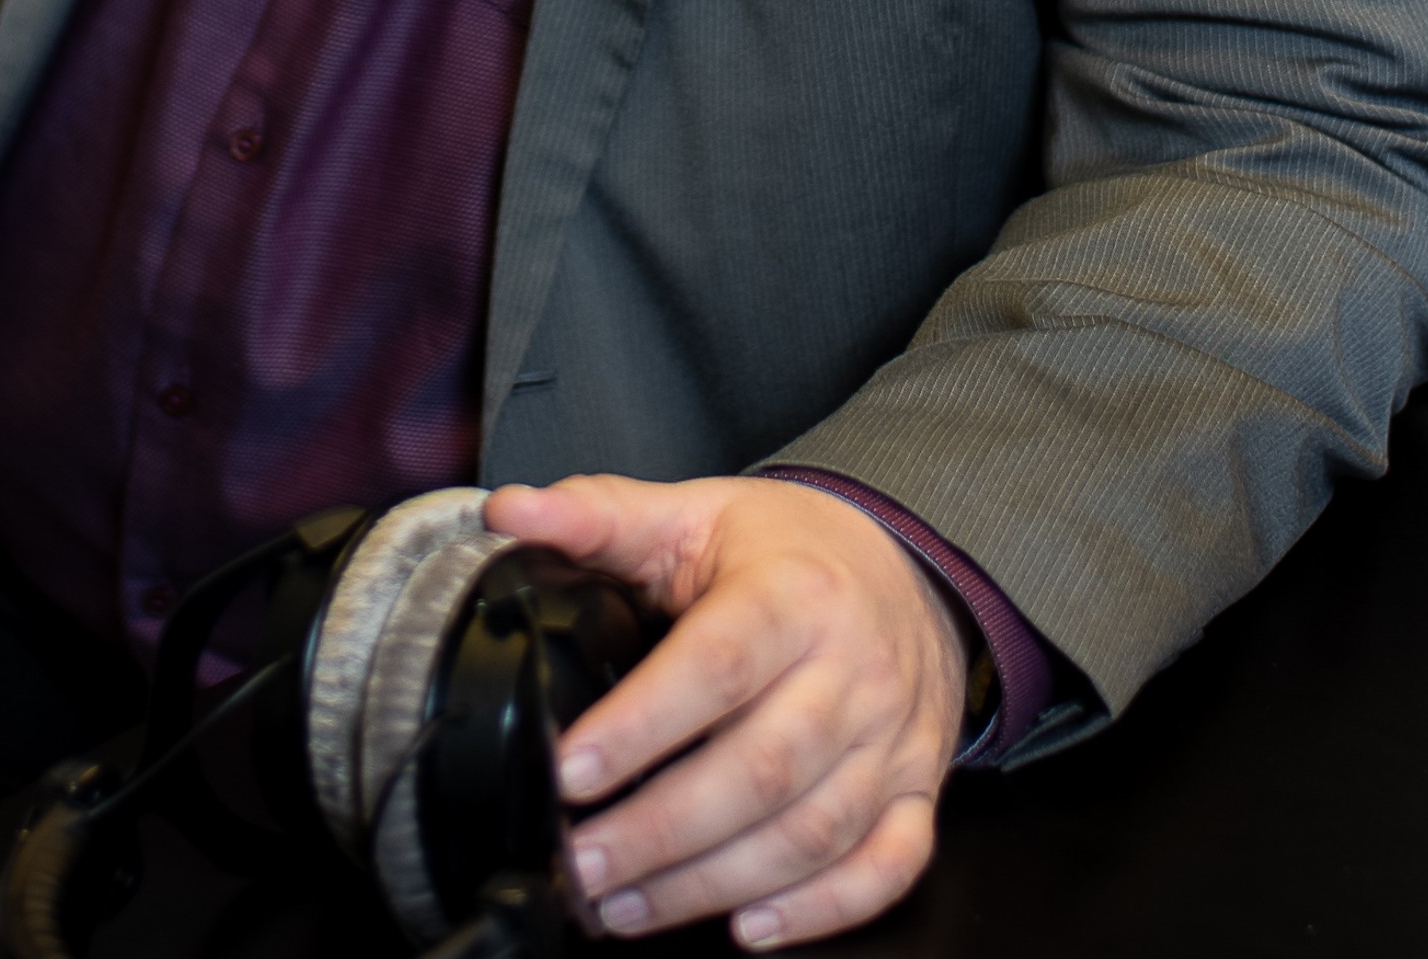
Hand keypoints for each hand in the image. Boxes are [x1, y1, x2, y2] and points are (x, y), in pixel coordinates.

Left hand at [484, 473, 968, 947]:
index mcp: (793, 594)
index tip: (569, 771)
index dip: (639, 726)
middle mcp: (852, 669)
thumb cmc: (789, 549)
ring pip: (810, 833)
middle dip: (658, 832)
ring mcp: (890, 738)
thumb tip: (510, 511)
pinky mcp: (917, 789)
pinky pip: (888, 866)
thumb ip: (598, 514)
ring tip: (625, 905)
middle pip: (759, 771)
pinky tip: (749, 927)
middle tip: (580, 863)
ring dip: (711, 884)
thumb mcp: (694, 513)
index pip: (715, 667)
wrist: (907, 564)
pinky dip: (822, 911)